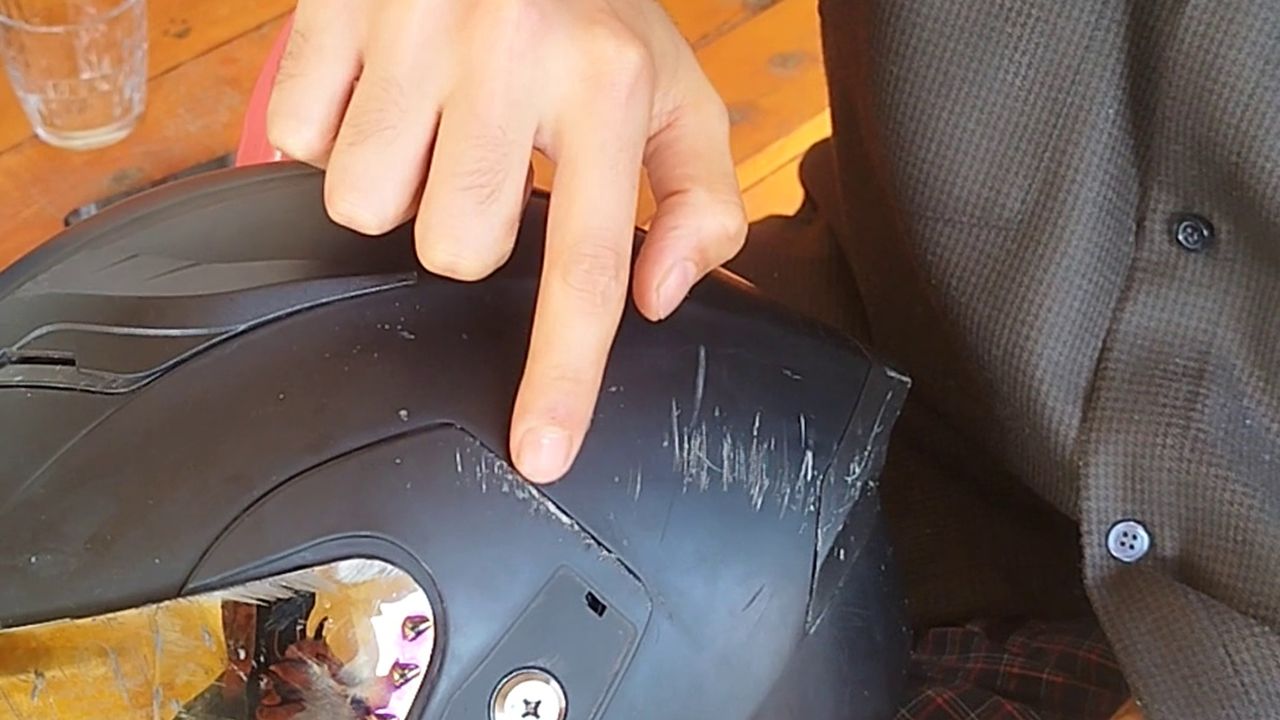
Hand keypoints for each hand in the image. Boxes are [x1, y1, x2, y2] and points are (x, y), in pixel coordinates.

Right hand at [266, 0, 745, 483]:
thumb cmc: (587, 7)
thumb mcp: (670, 88)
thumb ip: (696, 196)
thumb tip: (659, 295)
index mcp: (606, 84)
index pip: (584, 263)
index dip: (561, 373)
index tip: (539, 452)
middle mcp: (508, 53)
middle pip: (451, 249)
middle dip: (463, 225)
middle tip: (484, 157)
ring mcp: (409, 27)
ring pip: (363, 207)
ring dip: (394, 182)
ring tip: (430, 116)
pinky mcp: (330, 9)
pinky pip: (294, 140)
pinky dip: (329, 131)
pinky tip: (378, 87)